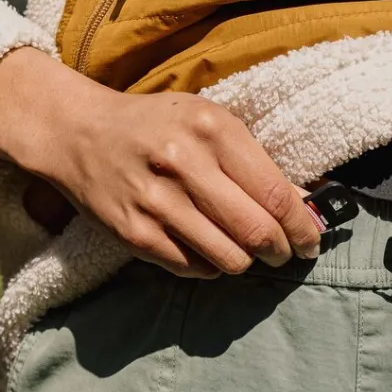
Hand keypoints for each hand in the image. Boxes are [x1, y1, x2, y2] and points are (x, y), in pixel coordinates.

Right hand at [0, 48, 319, 277]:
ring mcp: (157, 203)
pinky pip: (194, 268)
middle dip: (280, 251)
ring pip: (230, 259)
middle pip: (257, 232)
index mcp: (212, 130)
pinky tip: (205, 247)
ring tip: (243, 249)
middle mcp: (184, 164)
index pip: (277, 195)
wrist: (79, 133)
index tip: (311, 240)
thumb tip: (306, 206)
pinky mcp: (135, 234)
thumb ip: (256, 162)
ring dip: (246, 262)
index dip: (302, 227)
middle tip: (283, 253)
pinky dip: (210, 265)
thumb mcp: (209, 123)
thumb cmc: (157, 126)